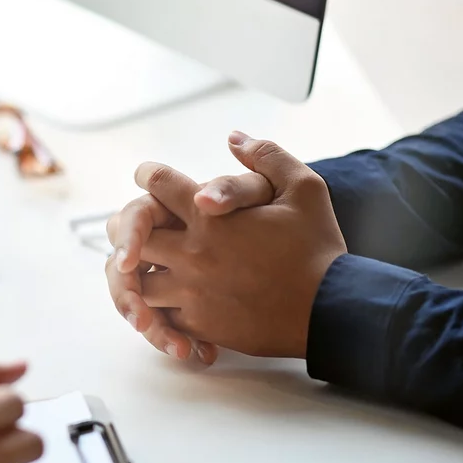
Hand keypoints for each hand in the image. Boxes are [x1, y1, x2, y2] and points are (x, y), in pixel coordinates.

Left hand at [119, 131, 345, 357]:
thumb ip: (267, 156)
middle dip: (130, 225)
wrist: (332, 310)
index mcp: (210, 218)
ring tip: (145, 264)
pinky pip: (159, 315)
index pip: (157, 184)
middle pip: (130, 234)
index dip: (148, 175)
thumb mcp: (305, 188)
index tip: (148, 177)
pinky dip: (156, 306)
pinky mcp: (199, 324)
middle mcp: (192, 254)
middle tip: (137, 225)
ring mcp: (191, 292)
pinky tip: (164, 298)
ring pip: (136, 280)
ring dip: (137, 270)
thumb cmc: (318, 249)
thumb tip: (234, 138)